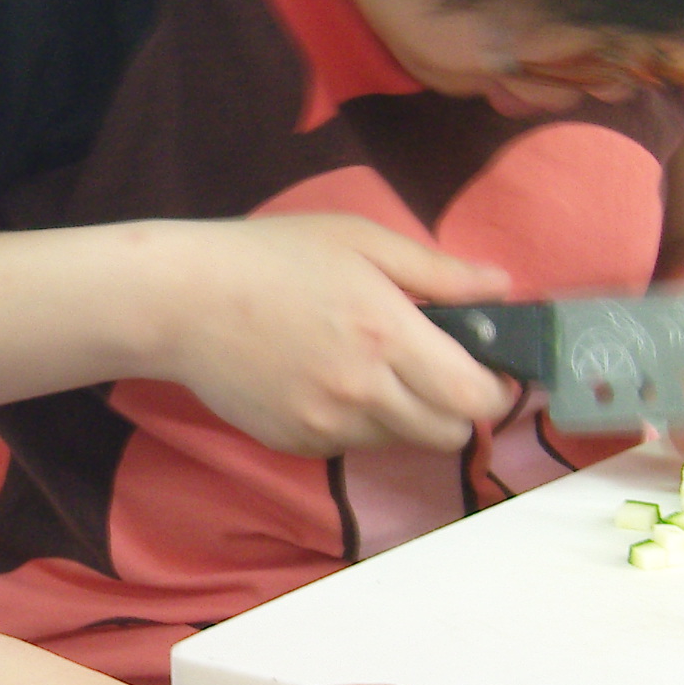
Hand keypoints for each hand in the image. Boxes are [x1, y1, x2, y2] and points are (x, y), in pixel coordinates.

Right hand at [151, 214, 514, 455]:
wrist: (181, 301)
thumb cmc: (271, 256)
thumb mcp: (359, 239)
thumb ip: (438, 271)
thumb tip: (503, 288)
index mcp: (388, 335)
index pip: (474, 397)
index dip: (495, 389)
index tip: (490, 370)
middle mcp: (363, 392)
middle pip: (447, 434)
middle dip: (456, 409)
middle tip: (437, 372)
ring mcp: (327, 426)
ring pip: (400, 443)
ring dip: (405, 416)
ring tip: (372, 370)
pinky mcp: (296, 445)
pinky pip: (351, 445)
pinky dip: (356, 423)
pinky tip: (326, 381)